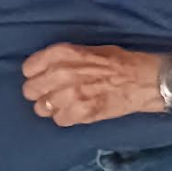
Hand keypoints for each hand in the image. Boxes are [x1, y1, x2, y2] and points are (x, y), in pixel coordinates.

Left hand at [22, 43, 159, 126]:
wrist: (142, 80)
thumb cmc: (117, 62)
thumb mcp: (86, 50)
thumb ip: (62, 59)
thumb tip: (43, 71)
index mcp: (63, 53)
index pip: (28, 68)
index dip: (35, 75)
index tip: (43, 79)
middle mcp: (62, 72)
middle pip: (31, 90)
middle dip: (40, 94)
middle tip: (53, 94)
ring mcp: (70, 94)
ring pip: (42, 108)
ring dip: (52, 108)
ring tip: (66, 104)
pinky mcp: (81, 112)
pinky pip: (59, 120)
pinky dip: (66, 118)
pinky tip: (77, 112)